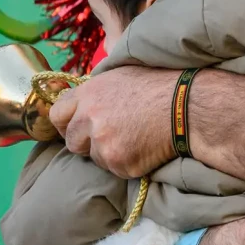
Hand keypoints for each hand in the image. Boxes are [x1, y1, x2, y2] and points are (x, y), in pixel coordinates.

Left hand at [49, 66, 176, 177]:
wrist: (187, 105)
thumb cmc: (160, 85)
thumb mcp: (122, 75)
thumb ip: (96, 89)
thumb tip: (82, 100)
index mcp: (88, 94)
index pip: (56, 114)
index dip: (66, 122)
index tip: (76, 126)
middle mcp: (89, 119)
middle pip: (72, 141)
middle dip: (87, 141)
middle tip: (112, 135)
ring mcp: (103, 144)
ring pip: (95, 158)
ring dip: (110, 153)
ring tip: (136, 137)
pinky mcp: (120, 163)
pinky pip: (116, 169)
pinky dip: (129, 162)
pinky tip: (146, 147)